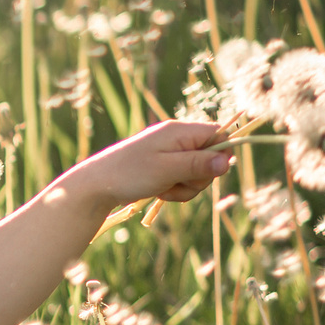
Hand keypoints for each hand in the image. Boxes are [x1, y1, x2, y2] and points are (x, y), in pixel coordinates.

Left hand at [67, 119, 234, 213]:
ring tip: (164, 189)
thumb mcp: (167, 169)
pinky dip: (176, 190)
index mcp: (179, 131)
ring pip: (198, 173)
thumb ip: (198, 164)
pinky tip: (159, 192)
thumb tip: (227, 161)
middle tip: (177, 183)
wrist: (96, 185)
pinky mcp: (164, 167)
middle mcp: (177, 138)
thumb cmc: (129, 174)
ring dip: (186, 187)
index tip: (209, 171)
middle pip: (211, 157)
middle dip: (200, 177)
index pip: (220, 134)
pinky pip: (184, 180)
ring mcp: (170, 153)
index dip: (222, 153)